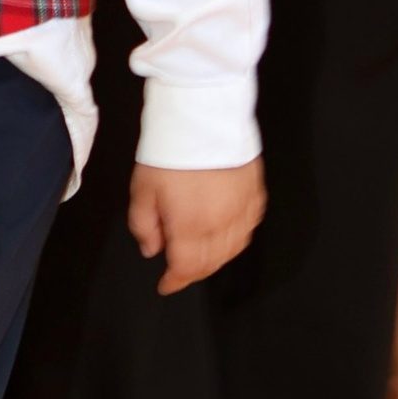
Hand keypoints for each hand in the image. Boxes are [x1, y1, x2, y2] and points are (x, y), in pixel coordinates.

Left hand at [129, 158, 265, 294]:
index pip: (187, 269)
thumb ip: (143, 225)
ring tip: (201, 255)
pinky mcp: (255, 193)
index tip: (165, 284)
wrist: (203, 113)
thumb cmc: (171, 148)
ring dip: (216, 259)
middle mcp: (221, 222)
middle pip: (212, 264)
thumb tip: (151, 248)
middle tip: (179, 270)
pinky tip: (224, 233)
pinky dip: (236, 238)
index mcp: (191, 224)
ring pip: (234, 249)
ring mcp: (242, 208)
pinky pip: (249, 228)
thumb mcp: (142, 189)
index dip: (175, 282)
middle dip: (193, 272)